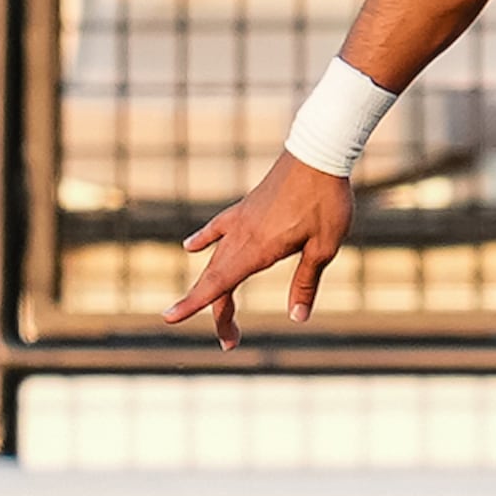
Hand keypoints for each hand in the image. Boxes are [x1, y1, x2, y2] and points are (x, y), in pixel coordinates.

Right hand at [162, 153, 354, 347]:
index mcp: (258, 248)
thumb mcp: (325, 247)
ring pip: (217, 259)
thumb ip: (306, 282)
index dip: (193, 304)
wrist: (320, 152)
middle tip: (230, 343)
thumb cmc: (327, 200)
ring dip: (214, 287)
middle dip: (219, 314)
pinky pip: (219, 228)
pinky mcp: (247, 207)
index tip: (168, 318)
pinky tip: (190, 248)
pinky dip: (204, 240)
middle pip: (217, 279)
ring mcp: (242, 219)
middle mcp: (242, 236)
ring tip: (222, 314)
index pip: (218, 284)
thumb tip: (297, 317)